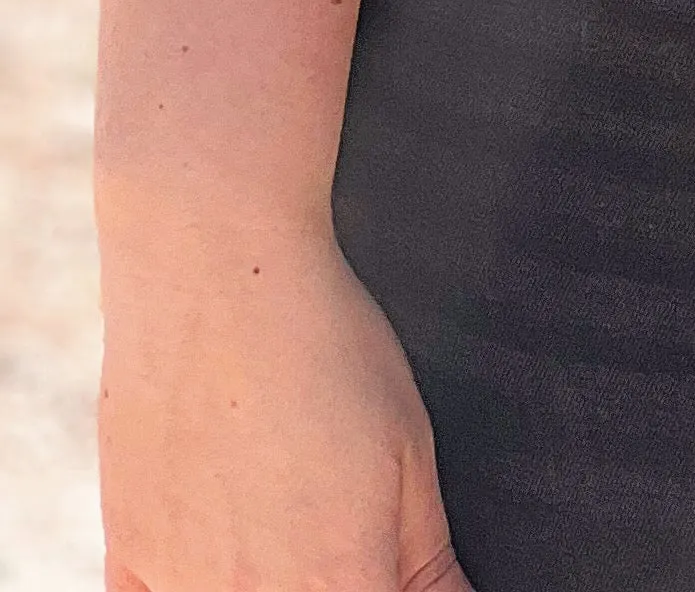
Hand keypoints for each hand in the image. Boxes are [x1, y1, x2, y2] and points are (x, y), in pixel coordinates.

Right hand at [100, 210, 466, 591]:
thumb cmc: (324, 346)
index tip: (390, 559)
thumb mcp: (409, 448)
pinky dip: (190, 588)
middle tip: (344, 520)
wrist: (217, 273)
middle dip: (338, 579)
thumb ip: (427, 560)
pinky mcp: (128, 557)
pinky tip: (220, 544)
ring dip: (269, 581)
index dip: (389, 581)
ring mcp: (182, 586)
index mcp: (339, 584)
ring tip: (286, 514)